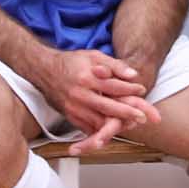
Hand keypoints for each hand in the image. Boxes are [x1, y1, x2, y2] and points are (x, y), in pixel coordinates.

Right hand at [38, 48, 157, 148]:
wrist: (44, 70)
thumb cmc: (72, 62)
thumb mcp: (93, 56)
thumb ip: (115, 65)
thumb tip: (133, 75)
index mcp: (86, 78)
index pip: (113, 86)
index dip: (130, 89)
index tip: (142, 90)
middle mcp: (79, 95)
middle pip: (108, 107)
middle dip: (128, 113)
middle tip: (144, 117)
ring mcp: (73, 108)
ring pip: (98, 122)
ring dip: (116, 125)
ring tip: (133, 125)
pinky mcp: (70, 117)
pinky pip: (87, 128)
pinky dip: (102, 131)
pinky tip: (114, 130)